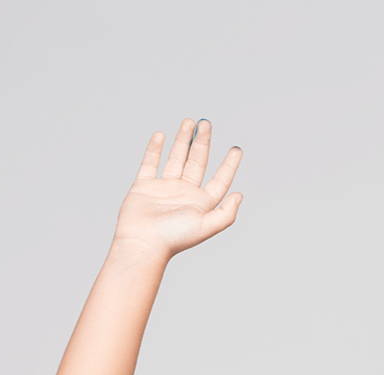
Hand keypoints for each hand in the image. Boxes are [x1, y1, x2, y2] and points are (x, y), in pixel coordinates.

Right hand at [112, 119, 242, 260]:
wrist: (143, 242)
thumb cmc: (174, 238)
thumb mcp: (206, 226)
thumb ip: (226, 213)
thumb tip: (240, 195)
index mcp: (201, 204)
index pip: (219, 180)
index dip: (229, 165)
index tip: (237, 149)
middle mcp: (185, 194)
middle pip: (197, 162)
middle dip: (202, 142)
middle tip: (206, 123)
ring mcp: (165, 189)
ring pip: (176, 158)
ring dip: (182, 140)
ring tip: (189, 122)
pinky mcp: (145, 186)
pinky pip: (150, 163)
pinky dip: (155, 149)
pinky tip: (161, 135)